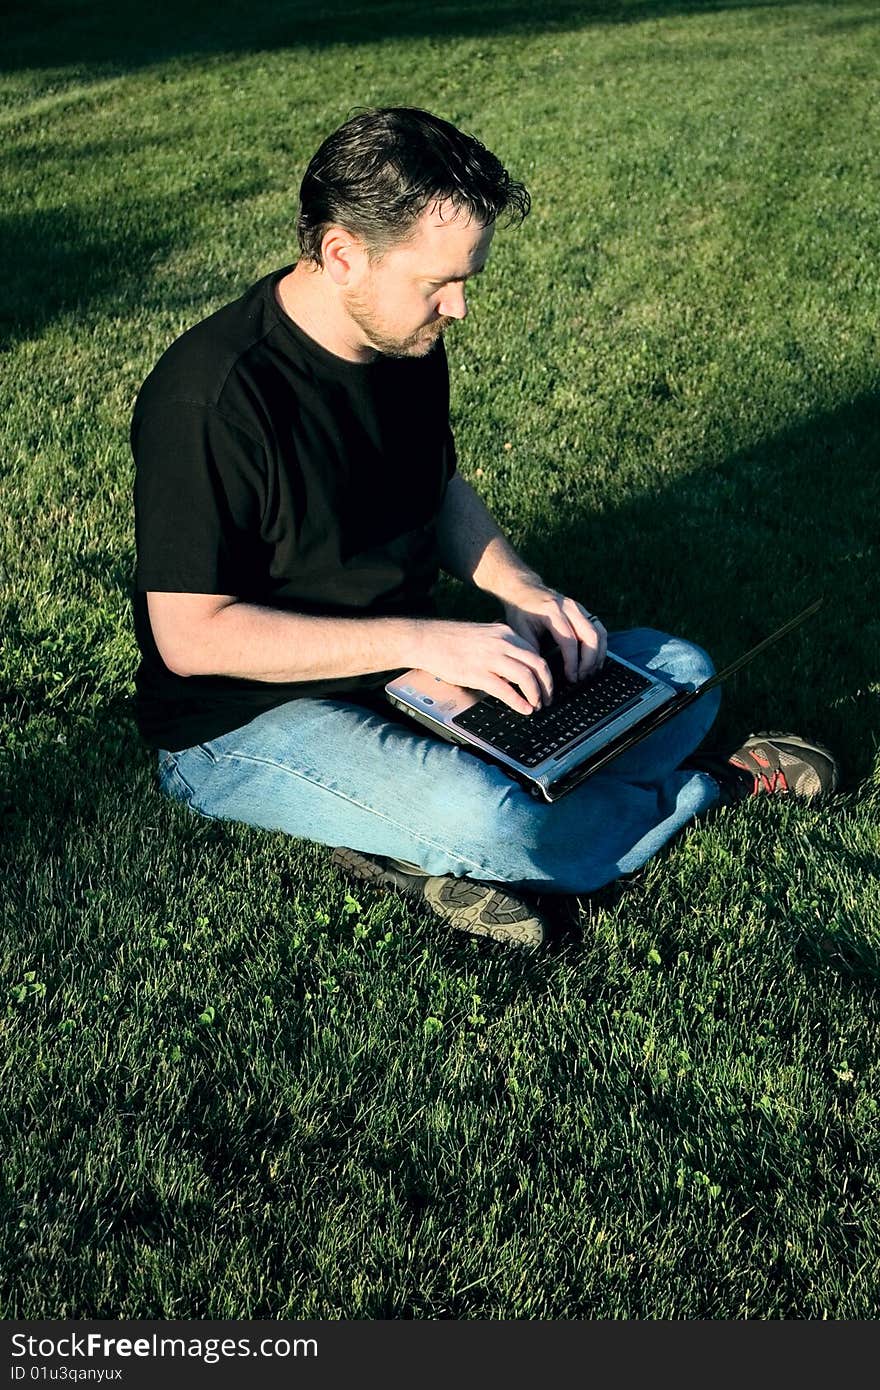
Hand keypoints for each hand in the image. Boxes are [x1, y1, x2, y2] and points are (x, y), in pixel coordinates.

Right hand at [414, 620, 553, 714]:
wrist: (427, 639)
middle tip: (547, 698)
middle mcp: (502, 643)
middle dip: (547, 684)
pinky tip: (524, 709)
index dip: (545, 671)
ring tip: (536, 705)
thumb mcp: (484, 635)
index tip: (546, 684)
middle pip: (538, 664)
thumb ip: (502, 647)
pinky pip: (506, 690)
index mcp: (505, 632)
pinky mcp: (478, 673)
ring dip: (536, 694)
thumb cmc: (451, 640)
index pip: (535, 652)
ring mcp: (491, 658)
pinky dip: (519, 702)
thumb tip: (516, 667)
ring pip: (526, 677)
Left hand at [501, 584, 606, 683]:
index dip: (573, 662)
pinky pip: (599, 629)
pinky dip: (600, 646)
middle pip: (590, 636)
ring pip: (599, 632)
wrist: (524, 589)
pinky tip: (594, 661)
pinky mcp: (584, 611)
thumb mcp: (520, 630)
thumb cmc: (521, 612)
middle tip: (582, 678)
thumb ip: (532, 649)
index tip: (571, 678)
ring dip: (598, 655)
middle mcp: (569, 607)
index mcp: (552, 612)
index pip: (569, 641)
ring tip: (590, 672)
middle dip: (589, 661)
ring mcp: (579, 608)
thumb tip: (544, 673)